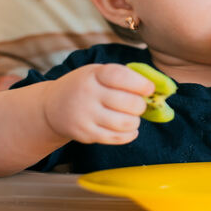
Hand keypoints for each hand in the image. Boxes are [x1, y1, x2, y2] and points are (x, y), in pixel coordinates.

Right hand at [40, 64, 154, 144]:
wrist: (52, 107)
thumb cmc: (84, 86)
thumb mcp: (97, 73)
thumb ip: (124, 77)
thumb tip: (158, 86)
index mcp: (94, 75)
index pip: (120, 77)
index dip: (140, 84)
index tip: (149, 89)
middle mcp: (88, 94)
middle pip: (129, 103)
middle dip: (141, 105)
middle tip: (138, 105)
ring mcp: (86, 116)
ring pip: (126, 123)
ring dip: (135, 121)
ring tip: (132, 117)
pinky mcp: (86, 134)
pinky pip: (117, 138)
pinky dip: (130, 134)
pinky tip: (129, 129)